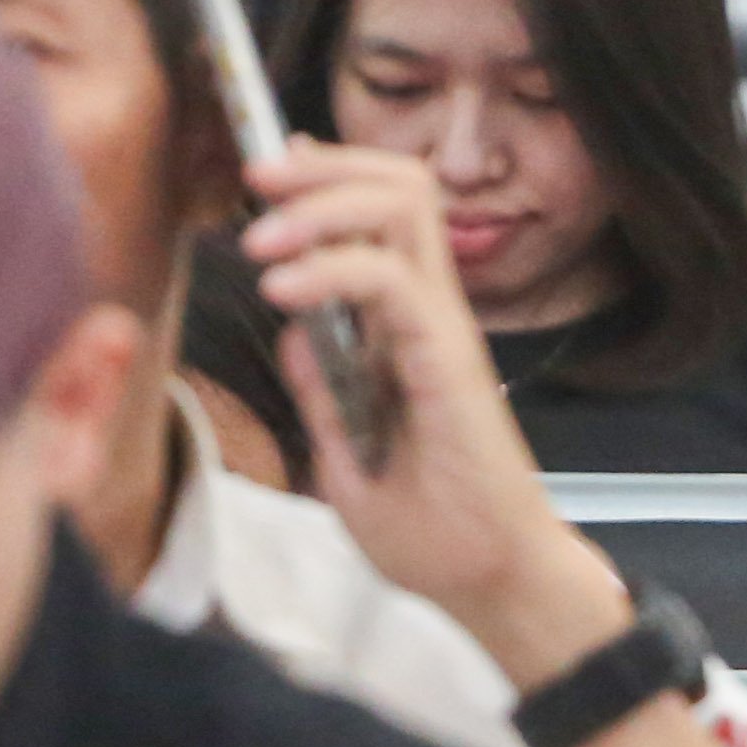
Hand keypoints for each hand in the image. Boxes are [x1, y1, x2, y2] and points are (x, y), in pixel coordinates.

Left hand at [232, 142, 632, 682]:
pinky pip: (393, 284)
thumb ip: (323, 389)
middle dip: (322, 166)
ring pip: (402, 210)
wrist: (488, 580)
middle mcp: (428, 314)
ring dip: (323, 203)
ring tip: (262, 235)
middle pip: (397, 188)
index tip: (266, 173)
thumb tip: (295, 330)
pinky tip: (283, 290)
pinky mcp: (448, 361)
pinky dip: (331, 269)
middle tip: (258, 172)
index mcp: (403, 328)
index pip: (380, 216)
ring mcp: (441, 331)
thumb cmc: (432, 528)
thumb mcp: (343, 454)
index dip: (326, 177)